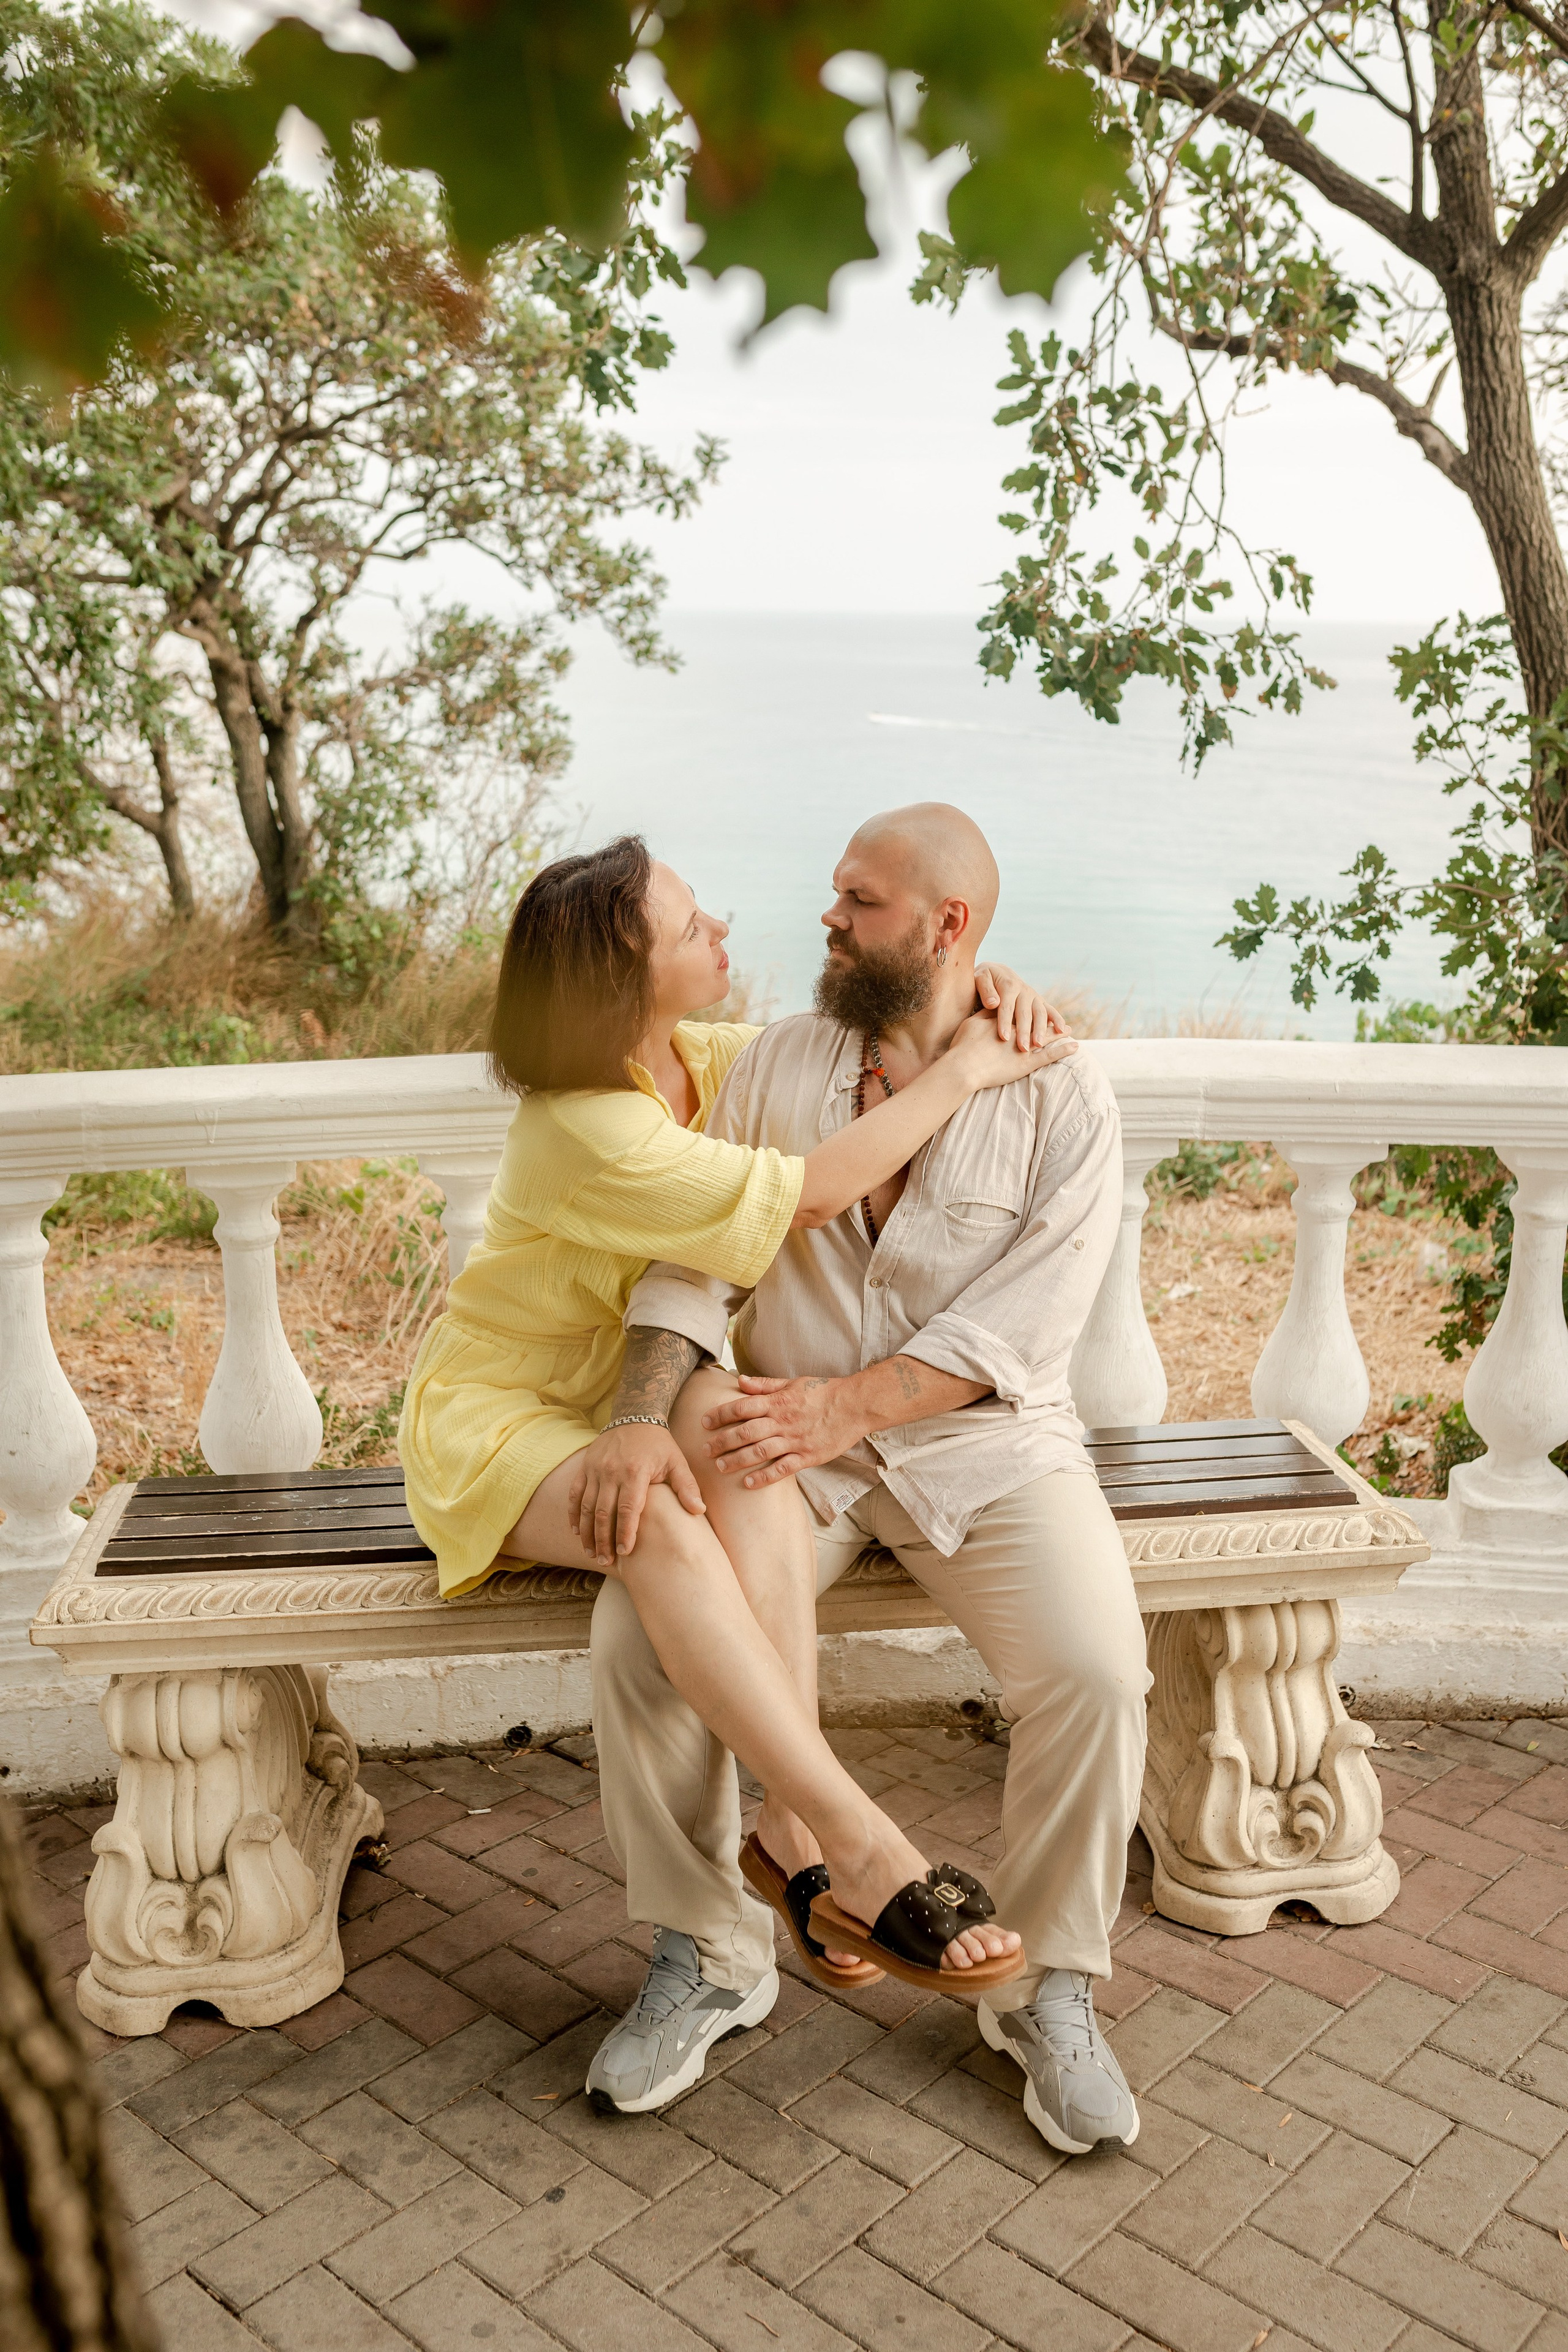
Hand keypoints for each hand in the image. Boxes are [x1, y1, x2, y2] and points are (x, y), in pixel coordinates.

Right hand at [567, 1422, 704, 1564]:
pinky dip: (574, 1514)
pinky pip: (575, 1494)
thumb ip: (687, 1487)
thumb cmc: (658, 1444)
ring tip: (593, 1553)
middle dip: (604, 1540)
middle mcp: (611, 1471)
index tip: (625, 1553)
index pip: (628, 1508)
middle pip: (604, 1512)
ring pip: (587, 1507)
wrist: (634, 1416)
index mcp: (635, 1471)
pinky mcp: (585, 1467)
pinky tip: (577, 1532)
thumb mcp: (677, 1461)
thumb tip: (699, 1511)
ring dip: (588, 1533)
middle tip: (606, 1561)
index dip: (625, 1532)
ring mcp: (595, 1469)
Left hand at [702, 1375, 868, 1486]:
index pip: (741, 1407)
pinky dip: (765, 1477)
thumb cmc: (824, 1392)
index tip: (703, 1422)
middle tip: (704, 1451)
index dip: (720, 1415)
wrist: (855, 1405)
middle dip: (722, 1441)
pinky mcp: (808, 1456)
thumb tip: (739, 1381)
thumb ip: (765, 1385)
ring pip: (760, 1451)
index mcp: (778, 1402)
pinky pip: (782, 1469)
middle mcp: (782, 1421)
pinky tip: (749, 1484)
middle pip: (745, 1432)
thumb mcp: (793, 1382)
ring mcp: (795, 1440)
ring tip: (720, 1467)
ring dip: (737, 1460)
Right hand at [949, 1009, 1077, 1090]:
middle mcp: (1017, 1030)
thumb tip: (991, 1006)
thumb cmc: (964, 1046)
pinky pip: (1050, 1056)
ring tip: (1069, 1031)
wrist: (965, 1065)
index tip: (1037, 1009)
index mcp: (1004, 1021)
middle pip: (1037, 1022)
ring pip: (1046, 1037)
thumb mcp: (972, 1023)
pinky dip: (1063, 1051)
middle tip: (1059, 1022)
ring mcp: (1024, 1046)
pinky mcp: (1027, 1063)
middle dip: (1048, 1022)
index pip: (1020, 1013)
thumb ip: (984, 1015)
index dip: (1030, 1011)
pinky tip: (1075, 1047)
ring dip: (1058, 1034)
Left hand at [975, 965, 1069, 1049]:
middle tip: (1022, 1047)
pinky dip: (1057, 1019)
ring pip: (1039, 1013)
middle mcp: (1024, 990)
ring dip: (1041, 1029)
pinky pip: (1050, 1010)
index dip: (1005, 1022)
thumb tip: (993, 1003)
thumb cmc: (985, 979)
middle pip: (1024, 1013)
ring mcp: (1033, 996)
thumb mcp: (980, 979)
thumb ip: (986, 991)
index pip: (1006, 1007)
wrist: (997, 972)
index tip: (1003, 1038)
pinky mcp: (1039, 1001)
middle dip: (1024, 1031)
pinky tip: (1062, 1030)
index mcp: (1008, 986)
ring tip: (1039, 1044)